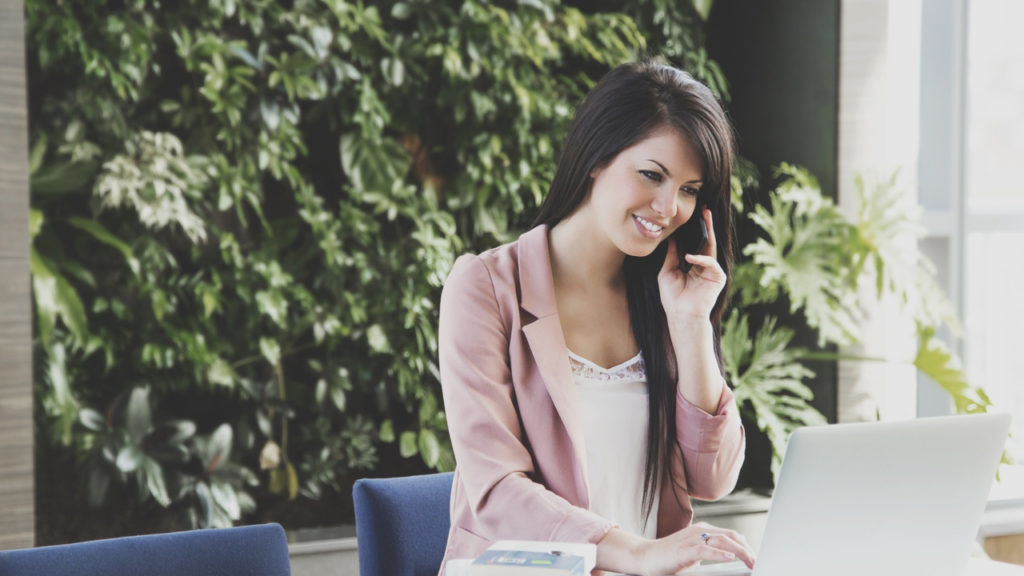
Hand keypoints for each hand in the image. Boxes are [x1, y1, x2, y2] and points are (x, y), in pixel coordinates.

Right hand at [637, 522, 755, 575]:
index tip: (756, 558)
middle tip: (759, 562)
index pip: (731, 535)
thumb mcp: (694, 555)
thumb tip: (729, 559)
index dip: (746, 546)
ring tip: (752, 562)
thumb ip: (710, 553)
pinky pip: (705, 549)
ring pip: (723, 541)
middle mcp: (699, 531)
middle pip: (731, 536)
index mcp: (703, 532)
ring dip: (741, 552)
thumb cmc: (668, 559)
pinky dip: (719, 554)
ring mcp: (691, 539)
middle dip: (748, 549)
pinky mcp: (684, 550)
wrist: (644, 557)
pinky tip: (730, 558)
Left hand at [658, 208, 725, 323]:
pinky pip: (711, 263)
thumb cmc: (672, 298)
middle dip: (706, 225)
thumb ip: (671, 256)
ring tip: (704, 218)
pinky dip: (700, 259)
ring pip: (711, 248)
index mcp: (694, 265)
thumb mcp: (667, 272)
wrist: (680, 315)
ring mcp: (712, 272)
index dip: (695, 231)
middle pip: (707, 242)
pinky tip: (689, 257)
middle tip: (705, 209)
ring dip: (708, 233)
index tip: (692, 216)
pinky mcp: (717, 278)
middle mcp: (705, 267)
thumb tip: (672, 239)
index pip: (696, 244)